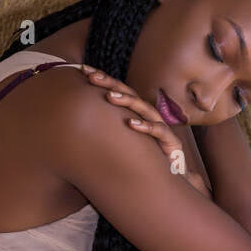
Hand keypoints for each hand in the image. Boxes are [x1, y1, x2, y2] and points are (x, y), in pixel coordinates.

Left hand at [80, 65, 211, 195]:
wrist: (172, 179)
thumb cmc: (145, 161)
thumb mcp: (123, 144)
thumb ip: (108, 133)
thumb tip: (79, 126)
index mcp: (137, 115)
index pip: (119, 92)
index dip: (103, 80)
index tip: (84, 71)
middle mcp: (149, 117)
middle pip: (129, 94)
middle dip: (110, 84)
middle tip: (91, 76)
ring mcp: (160, 128)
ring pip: (143, 108)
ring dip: (126, 101)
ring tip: (109, 97)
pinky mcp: (170, 142)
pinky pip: (158, 131)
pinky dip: (145, 127)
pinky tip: (131, 124)